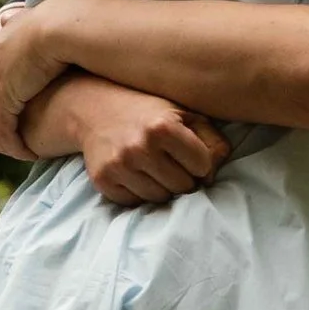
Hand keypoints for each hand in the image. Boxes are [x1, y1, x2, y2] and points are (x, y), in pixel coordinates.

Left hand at [0, 2, 66, 154]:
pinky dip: (13, 145)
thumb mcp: (22, 22)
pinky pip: (3, 130)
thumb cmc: (49, 23)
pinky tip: (26, 152)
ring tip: (15, 153)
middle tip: (1, 144)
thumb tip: (6, 19)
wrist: (57, 28)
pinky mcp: (5, 98)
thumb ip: (12, 24)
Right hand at [39, 77, 230, 208]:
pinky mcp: (103, 180)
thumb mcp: (182, 112)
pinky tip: (136, 172)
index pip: (203, 166)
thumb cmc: (146, 109)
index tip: (191, 153)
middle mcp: (140, 147)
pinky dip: (140, 192)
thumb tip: (215, 173)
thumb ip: (211, 138)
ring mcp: (119, 166)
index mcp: (163, 127)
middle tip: (172, 161)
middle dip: (184, 177)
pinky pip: (135, 202)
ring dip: (163, 187)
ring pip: (160, 198)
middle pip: (183, 187)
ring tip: (154, 166)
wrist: (93, 107)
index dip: (201, 161)